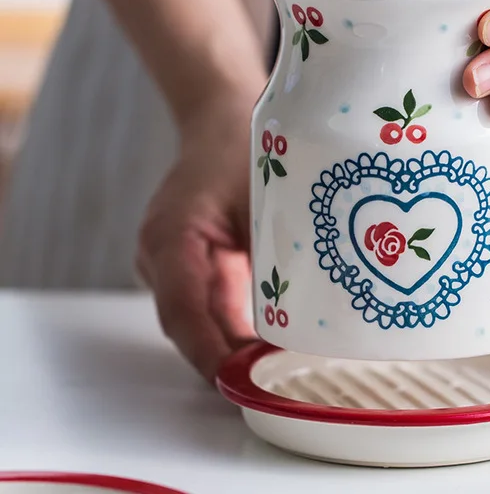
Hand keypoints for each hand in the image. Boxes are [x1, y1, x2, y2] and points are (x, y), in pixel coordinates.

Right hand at [136, 86, 261, 381]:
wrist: (221, 119)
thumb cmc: (242, 145)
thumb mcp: (267, 192)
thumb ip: (279, 243)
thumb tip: (311, 304)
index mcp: (173, 234)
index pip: (183, 306)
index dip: (209, 348)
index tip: (237, 378)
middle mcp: (162, 254)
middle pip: (191, 324)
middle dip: (228, 359)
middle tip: (275, 386)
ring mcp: (171, 262)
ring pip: (200, 319)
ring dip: (234, 346)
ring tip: (280, 372)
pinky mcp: (189, 264)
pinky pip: (209, 305)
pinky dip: (234, 326)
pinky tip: (272, 342)